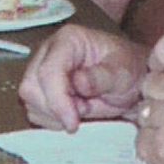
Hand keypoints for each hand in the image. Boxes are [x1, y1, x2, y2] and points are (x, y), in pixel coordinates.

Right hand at [17, 22, 147, 131]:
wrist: (132, 82)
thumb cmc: (128, 70)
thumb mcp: (124, 72)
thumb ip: (102, 77)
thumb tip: (78, 82)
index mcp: (68, 40)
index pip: (48, 71)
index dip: (57, 100)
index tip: (73, 122)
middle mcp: (49, 53)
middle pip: (31, 86)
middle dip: (55, 108)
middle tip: (84, 113)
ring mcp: (42, 71)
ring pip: (30, 101)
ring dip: (54, 115)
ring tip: (83, 109)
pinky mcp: (41, 90)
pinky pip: (35, 111)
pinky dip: (53, 120)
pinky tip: (74, 113)